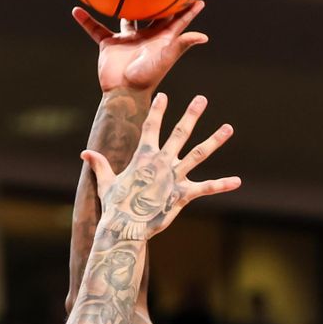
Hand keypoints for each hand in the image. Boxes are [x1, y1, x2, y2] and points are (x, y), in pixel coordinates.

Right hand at [73, 0, 207, 93]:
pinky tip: (76, 11)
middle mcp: (144, 37)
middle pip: (153, 16)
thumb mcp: (167, 57)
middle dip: (158, 4)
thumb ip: (182, 44)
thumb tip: (204, 37)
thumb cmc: (148, 76)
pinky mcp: (109, 45)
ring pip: (125, 20)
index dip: (188, 11)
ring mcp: (126, 41)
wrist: (124, 91)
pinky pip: (96, 29)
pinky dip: (86, 21)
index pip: (177, 21)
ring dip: (124, 8)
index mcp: (161, 39)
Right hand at [83, 93, 239, 239]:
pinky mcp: (182, 195)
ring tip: (228, 128)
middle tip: (202, 99)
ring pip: (198, 154)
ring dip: (214, 141)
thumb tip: (85, 153)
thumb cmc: (114, 206)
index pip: (151, 127)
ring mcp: (174, 177)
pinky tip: (237, 181)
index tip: (164, 96)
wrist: (124, 227)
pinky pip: (206, 188)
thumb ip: (100, 165)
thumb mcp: (106, 182)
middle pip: (180, 133)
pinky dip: (222, 185)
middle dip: (191, 115)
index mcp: (143, 157)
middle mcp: (161, 163)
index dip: (158, 110)